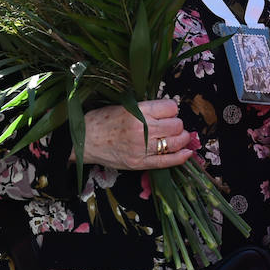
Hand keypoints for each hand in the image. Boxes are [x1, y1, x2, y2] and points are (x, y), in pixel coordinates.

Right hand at [73, 99, 193, 170]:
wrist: (83, 140)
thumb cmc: (102, 120)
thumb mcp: (123, 106)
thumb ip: (145, 108)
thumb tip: (168, 110)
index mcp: (138, 111)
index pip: (171, 107)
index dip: (172, 109)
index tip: (168, 112)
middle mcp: (142, 129)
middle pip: (176, 125)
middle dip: (177, 124)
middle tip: (170, 125)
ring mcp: (142, 148)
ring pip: (176, 142)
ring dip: (181, 139)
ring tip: (177, 137)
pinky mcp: (139, 163)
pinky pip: (167, 161)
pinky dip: (181, 157)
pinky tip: (186, 153)